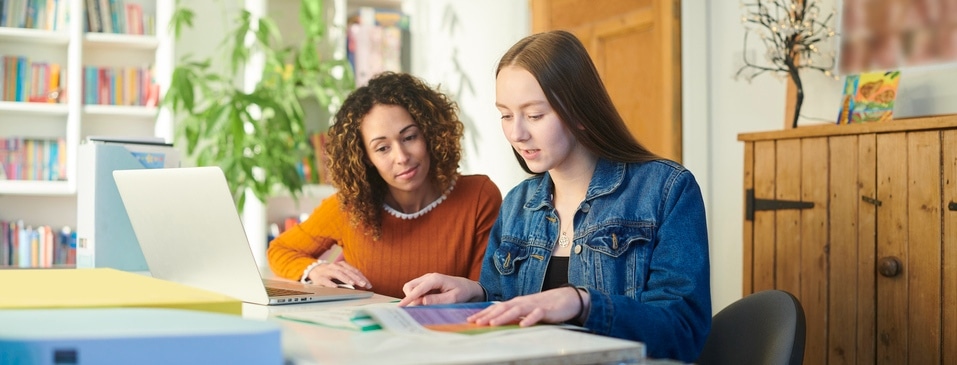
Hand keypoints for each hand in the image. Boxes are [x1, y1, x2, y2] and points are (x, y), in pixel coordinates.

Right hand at [305, 261, 371, 289]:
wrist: (314, 271)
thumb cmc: (330, 274)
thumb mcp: (341, 274)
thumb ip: (350, 278)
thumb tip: (362, 286)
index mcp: (342, 265)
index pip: (354, 271)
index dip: (362, 277)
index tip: (369, 285)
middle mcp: (335, 266)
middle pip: (348, 271)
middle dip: (357, 278)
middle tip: (363, 284)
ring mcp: (327, 271)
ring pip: (338, 273)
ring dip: (346, 278)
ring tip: (353, 284)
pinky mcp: (319, 278)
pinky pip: (325, 280)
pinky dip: (330, 284)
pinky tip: (335, 287)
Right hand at [398, 273, 483, 305]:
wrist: (467, 287)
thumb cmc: (462, 292)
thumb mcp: (453, 298)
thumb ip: (437, 300)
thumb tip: (422, 301)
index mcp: (435, 279)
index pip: (417, 289)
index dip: (408, 298)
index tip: (400, 307)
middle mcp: (429, 277)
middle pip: (410, 286)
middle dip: (410, 298)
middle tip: (420, 308)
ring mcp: (426, 280)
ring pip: (411, 288)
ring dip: (413, 298)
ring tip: (427, 305)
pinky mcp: (426, 284)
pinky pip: (416, 290)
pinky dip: (417, 298)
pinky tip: (426, 302)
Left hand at [467, 286, 586, 326]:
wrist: (566, 298)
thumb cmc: (544, 305)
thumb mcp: (525, 310)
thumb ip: (513, 314)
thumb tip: (496, 321)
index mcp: (516, 303)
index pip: (496, 307)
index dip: (483, 313)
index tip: (470, 320)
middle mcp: (522, 302)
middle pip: (502, 308)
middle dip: (488, 315)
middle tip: (476, 322)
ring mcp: (533, 305)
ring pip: (516, 310)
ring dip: (504, 317)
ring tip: (493, 324)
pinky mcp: (546, 310)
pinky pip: (537, 315)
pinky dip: (530, 319)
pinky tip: (523, 325)